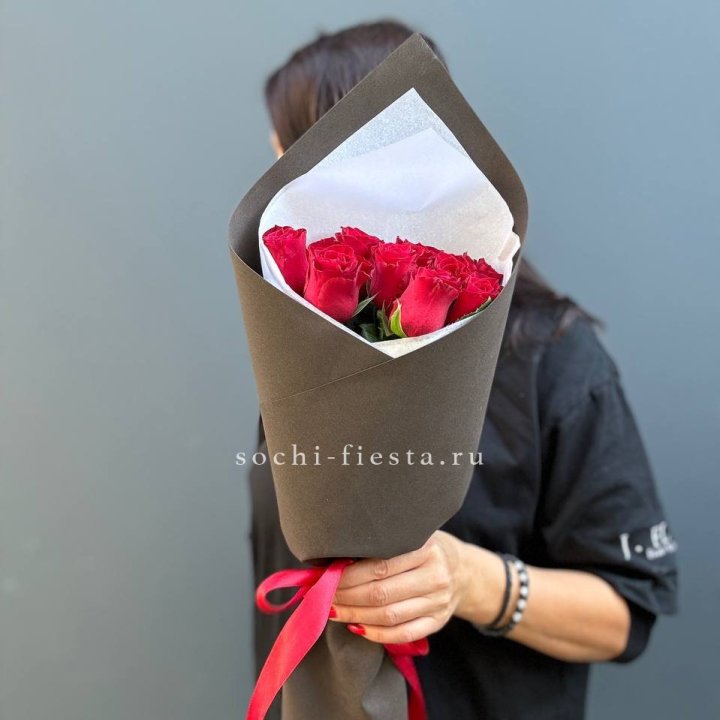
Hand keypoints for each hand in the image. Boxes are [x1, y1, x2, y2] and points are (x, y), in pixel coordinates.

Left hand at [329, 530, 489, 643]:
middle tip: (322, 595)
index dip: (348, 576)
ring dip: (355, 616)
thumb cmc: (425, 547)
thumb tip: (335, 558)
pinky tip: (357, 627)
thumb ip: (382, 544)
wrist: (462, 569)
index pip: (379, 567)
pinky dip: (376, 634)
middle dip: (346, 597)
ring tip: (333, 610)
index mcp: (426, 549)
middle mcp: (435, 576)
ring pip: (389, 616)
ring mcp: (438, 602)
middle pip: (381, 594)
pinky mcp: (437, 622)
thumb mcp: (411, 535)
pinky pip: (403, 634)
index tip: (326, 576)